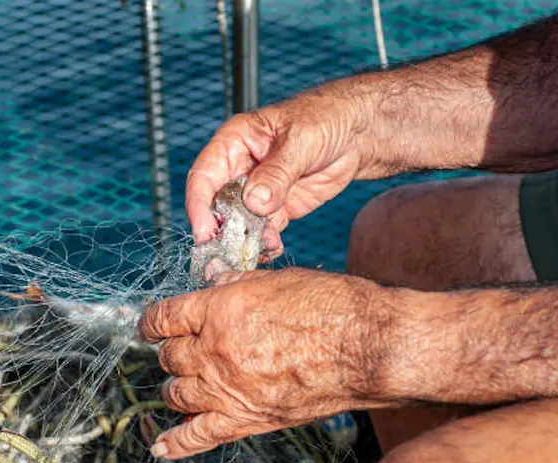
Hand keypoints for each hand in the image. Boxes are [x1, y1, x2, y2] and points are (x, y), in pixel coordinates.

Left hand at [139, 268, 399, 459]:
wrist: (367, 346)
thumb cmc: (330, 306)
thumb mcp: (276, 280)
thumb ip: (234, 284)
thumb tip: (210, 281)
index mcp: (218, 310)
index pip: (164, 317)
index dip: (151, 322)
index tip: (149, 326)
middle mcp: (214, 351)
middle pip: (170, 357)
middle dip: (173, 351)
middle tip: (183, 350)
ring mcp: (228, 389)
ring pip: (177, 394)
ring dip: (175, 388)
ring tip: (184, 384)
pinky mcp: (248, 419)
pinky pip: (199, 437)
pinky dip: (177, 443)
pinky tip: (162, 446)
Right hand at [187, 85, 377, 258]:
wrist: (358, 132)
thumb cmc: (325, 118)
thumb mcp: (300, 140)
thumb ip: (276, 173)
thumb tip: (253, 203)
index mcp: (234, 143)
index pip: (204, 177)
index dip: (199, 206)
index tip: (206, 231)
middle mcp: (239, 168)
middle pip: (217, 205)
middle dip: (222, 229)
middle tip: (231, 249)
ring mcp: (257, 191)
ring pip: (239, 222)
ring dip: (245, 239)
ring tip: (265, 244)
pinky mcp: (277, 208)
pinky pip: (262, 230)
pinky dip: (265, 243)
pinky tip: (273, 248)